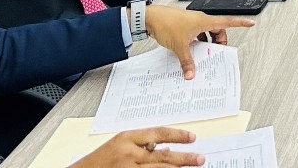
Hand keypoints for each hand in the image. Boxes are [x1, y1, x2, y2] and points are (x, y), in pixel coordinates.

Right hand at [69, 126, 202, 166]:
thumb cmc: (97, 162)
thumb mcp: (118, 147)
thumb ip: (141, 146)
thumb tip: (167, 149)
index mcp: (126, 138)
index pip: (157, 133)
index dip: (177, 135)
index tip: (192, 138)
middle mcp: (128, 154)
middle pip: (163, 156)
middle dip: (184, 158)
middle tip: (200, 159)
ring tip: (194, 167)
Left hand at [143, 6, 254, 78]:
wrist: (150, 17)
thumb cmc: (166, 24)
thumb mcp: (180, 46)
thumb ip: (187, 62)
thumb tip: (191, 74)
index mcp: (204, 21)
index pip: (227, 21)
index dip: (240, 23)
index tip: (250, 23)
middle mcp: (200, 20)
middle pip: (217, 30)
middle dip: (218, 42)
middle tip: (215, 53)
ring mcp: (192, 22)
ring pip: (207, 33)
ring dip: (207, 43)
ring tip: (202, 54)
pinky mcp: (185, 26)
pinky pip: (197, 34)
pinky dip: (197, 42)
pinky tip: (191, 52)